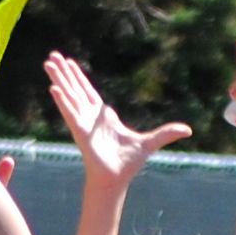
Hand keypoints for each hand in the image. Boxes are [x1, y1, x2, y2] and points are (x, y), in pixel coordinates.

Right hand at [44, 52, 188, 187]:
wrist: (117, 179)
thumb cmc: (128, 163)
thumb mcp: (150, 143)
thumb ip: (166, 133)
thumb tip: (188, 130)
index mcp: (103, 116)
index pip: (88, 91)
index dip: (78, 77)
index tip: (69, 63)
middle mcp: (89, 116)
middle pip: (75, 89)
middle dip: (64, 72)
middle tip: (52, 55)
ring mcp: (83, 123)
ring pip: (69, 95)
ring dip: (59, 79)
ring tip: (48, 63)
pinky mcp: (80, 132)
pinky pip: (70, 112)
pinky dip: (63, 100)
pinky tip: (54, 87)